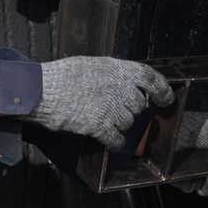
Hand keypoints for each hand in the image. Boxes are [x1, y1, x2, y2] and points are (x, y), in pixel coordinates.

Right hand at [29, 56, 174, 148]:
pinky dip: (115, 142)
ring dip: (119, 123)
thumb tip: (126, 84)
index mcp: (117, 69)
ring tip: (101, 117)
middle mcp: (118, 87)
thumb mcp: (91, 65)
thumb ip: (112, 74)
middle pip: (138, 105)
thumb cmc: (62, 77)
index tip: (166, 100)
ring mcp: (110, 107)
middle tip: (116, 109)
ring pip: (128, 122)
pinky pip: (116, 138)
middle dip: (130, 109)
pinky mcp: (100, 125)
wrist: (41, 91)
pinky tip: (110, 141)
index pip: (150, 78)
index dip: (162, 90)